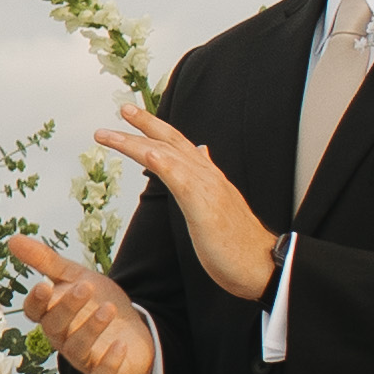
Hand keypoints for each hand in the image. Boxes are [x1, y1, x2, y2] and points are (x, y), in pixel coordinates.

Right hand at [7, 228, 160, 373]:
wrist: (132, 328)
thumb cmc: (96, 301)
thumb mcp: (75, 275)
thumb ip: (46, 261)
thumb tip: (13, 239)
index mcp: (51, 314)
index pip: (34, 311)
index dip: (37, 301)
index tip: (45, 285)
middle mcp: (62, 337)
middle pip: (54, 327)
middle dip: (68, 308)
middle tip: (85, 287)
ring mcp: (82, 356)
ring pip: (77, 349)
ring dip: (90, 330)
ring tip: (108, 309)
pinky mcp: (103, 372)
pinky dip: (108, 364)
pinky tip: (120, 345)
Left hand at [87, 96, 278, 310]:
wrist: (262, 266)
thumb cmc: (238, 242)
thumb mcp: (217, 203)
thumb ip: (206, 177)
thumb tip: (201, 151)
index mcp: (208, 177)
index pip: (179, 144)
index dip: (155, 127)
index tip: (131, 114)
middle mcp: (208, 176)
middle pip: (172, 142)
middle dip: (144, 124)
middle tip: (122, 107)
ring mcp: (208, 189)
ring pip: (169, 156)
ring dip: (138, 142)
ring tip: (111, 134)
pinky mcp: (206, 208)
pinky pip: (182, 181)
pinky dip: (164, 165)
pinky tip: (148, 154)